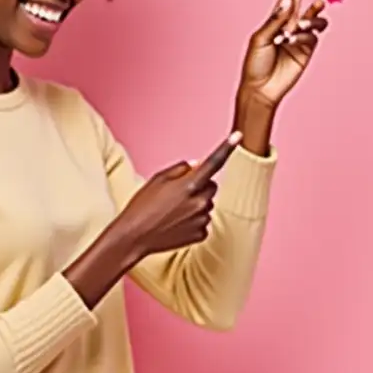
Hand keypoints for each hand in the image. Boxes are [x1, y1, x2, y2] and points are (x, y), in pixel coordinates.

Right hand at [105, 132, 243, 261]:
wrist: (134, 237)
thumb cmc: (142, 206)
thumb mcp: (157, 179)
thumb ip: (180, 169)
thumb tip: (197, 165)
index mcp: (189, 185)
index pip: (213, 162)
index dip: (227, 148)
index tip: (238, 136)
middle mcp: (199, 202)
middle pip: (211, 186)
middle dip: (199, 185)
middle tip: (178, 193)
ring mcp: (201, 219)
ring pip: (207, 204)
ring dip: (195, 204)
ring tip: (172, 211)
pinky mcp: (201, 234)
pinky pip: (204, 222)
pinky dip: (193, 221)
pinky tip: (176, 223)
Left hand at [239, 0, 330, 107]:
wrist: (261, 88)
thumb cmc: (255, 63)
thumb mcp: (260, 39)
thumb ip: (276, 20)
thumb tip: (288, 0)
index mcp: (275, 19)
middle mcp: (289, 24)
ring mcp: (300, 36)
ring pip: (314, 17)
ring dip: (310, 16)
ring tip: (299, 24)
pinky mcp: (307, 49)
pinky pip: (312, 35)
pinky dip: (304, 35)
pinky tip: (292, 40)